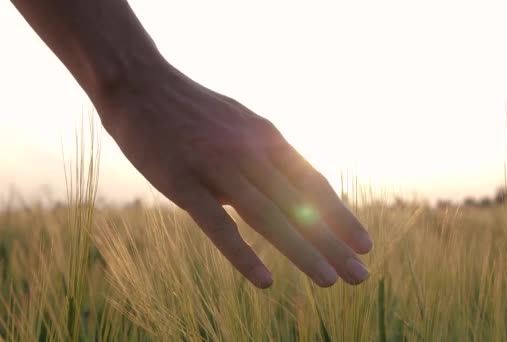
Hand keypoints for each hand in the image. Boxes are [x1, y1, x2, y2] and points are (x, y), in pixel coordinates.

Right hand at [97, 63, 372, 287]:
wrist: (140, 83)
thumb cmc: (193, 109)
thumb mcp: (240, 124)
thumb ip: (264, 152)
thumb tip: (288, 179)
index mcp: (267, 138)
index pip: (314, 183)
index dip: (341, 215)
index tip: (364, 243)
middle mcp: (250, 152)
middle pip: (299, 205)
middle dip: (333, 242)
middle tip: (361, 275)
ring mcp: (217, 167)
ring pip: (268, 217)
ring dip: (302, 251)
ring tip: (330, 280)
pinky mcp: (183, 183)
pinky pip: (217, 225)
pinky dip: (242, 254)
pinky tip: (265, 280)